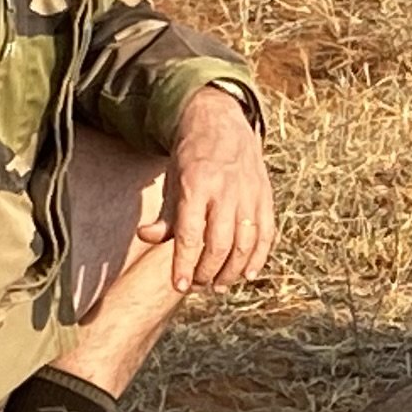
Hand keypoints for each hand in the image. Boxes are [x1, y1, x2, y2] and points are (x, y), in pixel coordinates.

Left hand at [165, 84, 272, 290]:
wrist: (221, 125)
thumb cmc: (191, 160)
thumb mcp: (173, 182)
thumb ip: (165, 215)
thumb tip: (146, 237)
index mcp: (196, 186)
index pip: (189, 235)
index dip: (184, 265)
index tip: (179, 286)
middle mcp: (225, 191)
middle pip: (218, 245)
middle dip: (207, 272)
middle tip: (197, 284)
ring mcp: (249, 194)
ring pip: (244, 244)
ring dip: (231, 271)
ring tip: (219, 284)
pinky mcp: (265, 197)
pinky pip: (266, 234)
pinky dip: (258, 258)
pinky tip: (246, 274)